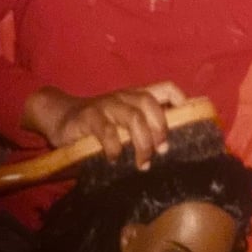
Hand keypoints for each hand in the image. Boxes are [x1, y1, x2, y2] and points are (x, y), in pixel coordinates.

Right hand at [22, 81, 187, 168]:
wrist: (60, 117)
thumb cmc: (98, 126)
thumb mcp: (122, 124)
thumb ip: (141, 130)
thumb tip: (168, 151)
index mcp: (135, 96)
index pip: (164, 88)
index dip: (180, 99)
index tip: (190, 119)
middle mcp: (123, 96)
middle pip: (150, 104)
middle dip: (161, 128)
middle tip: (162, 152)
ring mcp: (106, 105)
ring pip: (133, 116)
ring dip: (142, 142)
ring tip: (142, 164)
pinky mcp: (88, 116)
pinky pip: (106, 130)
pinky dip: (114, 147)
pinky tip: (114, 160)